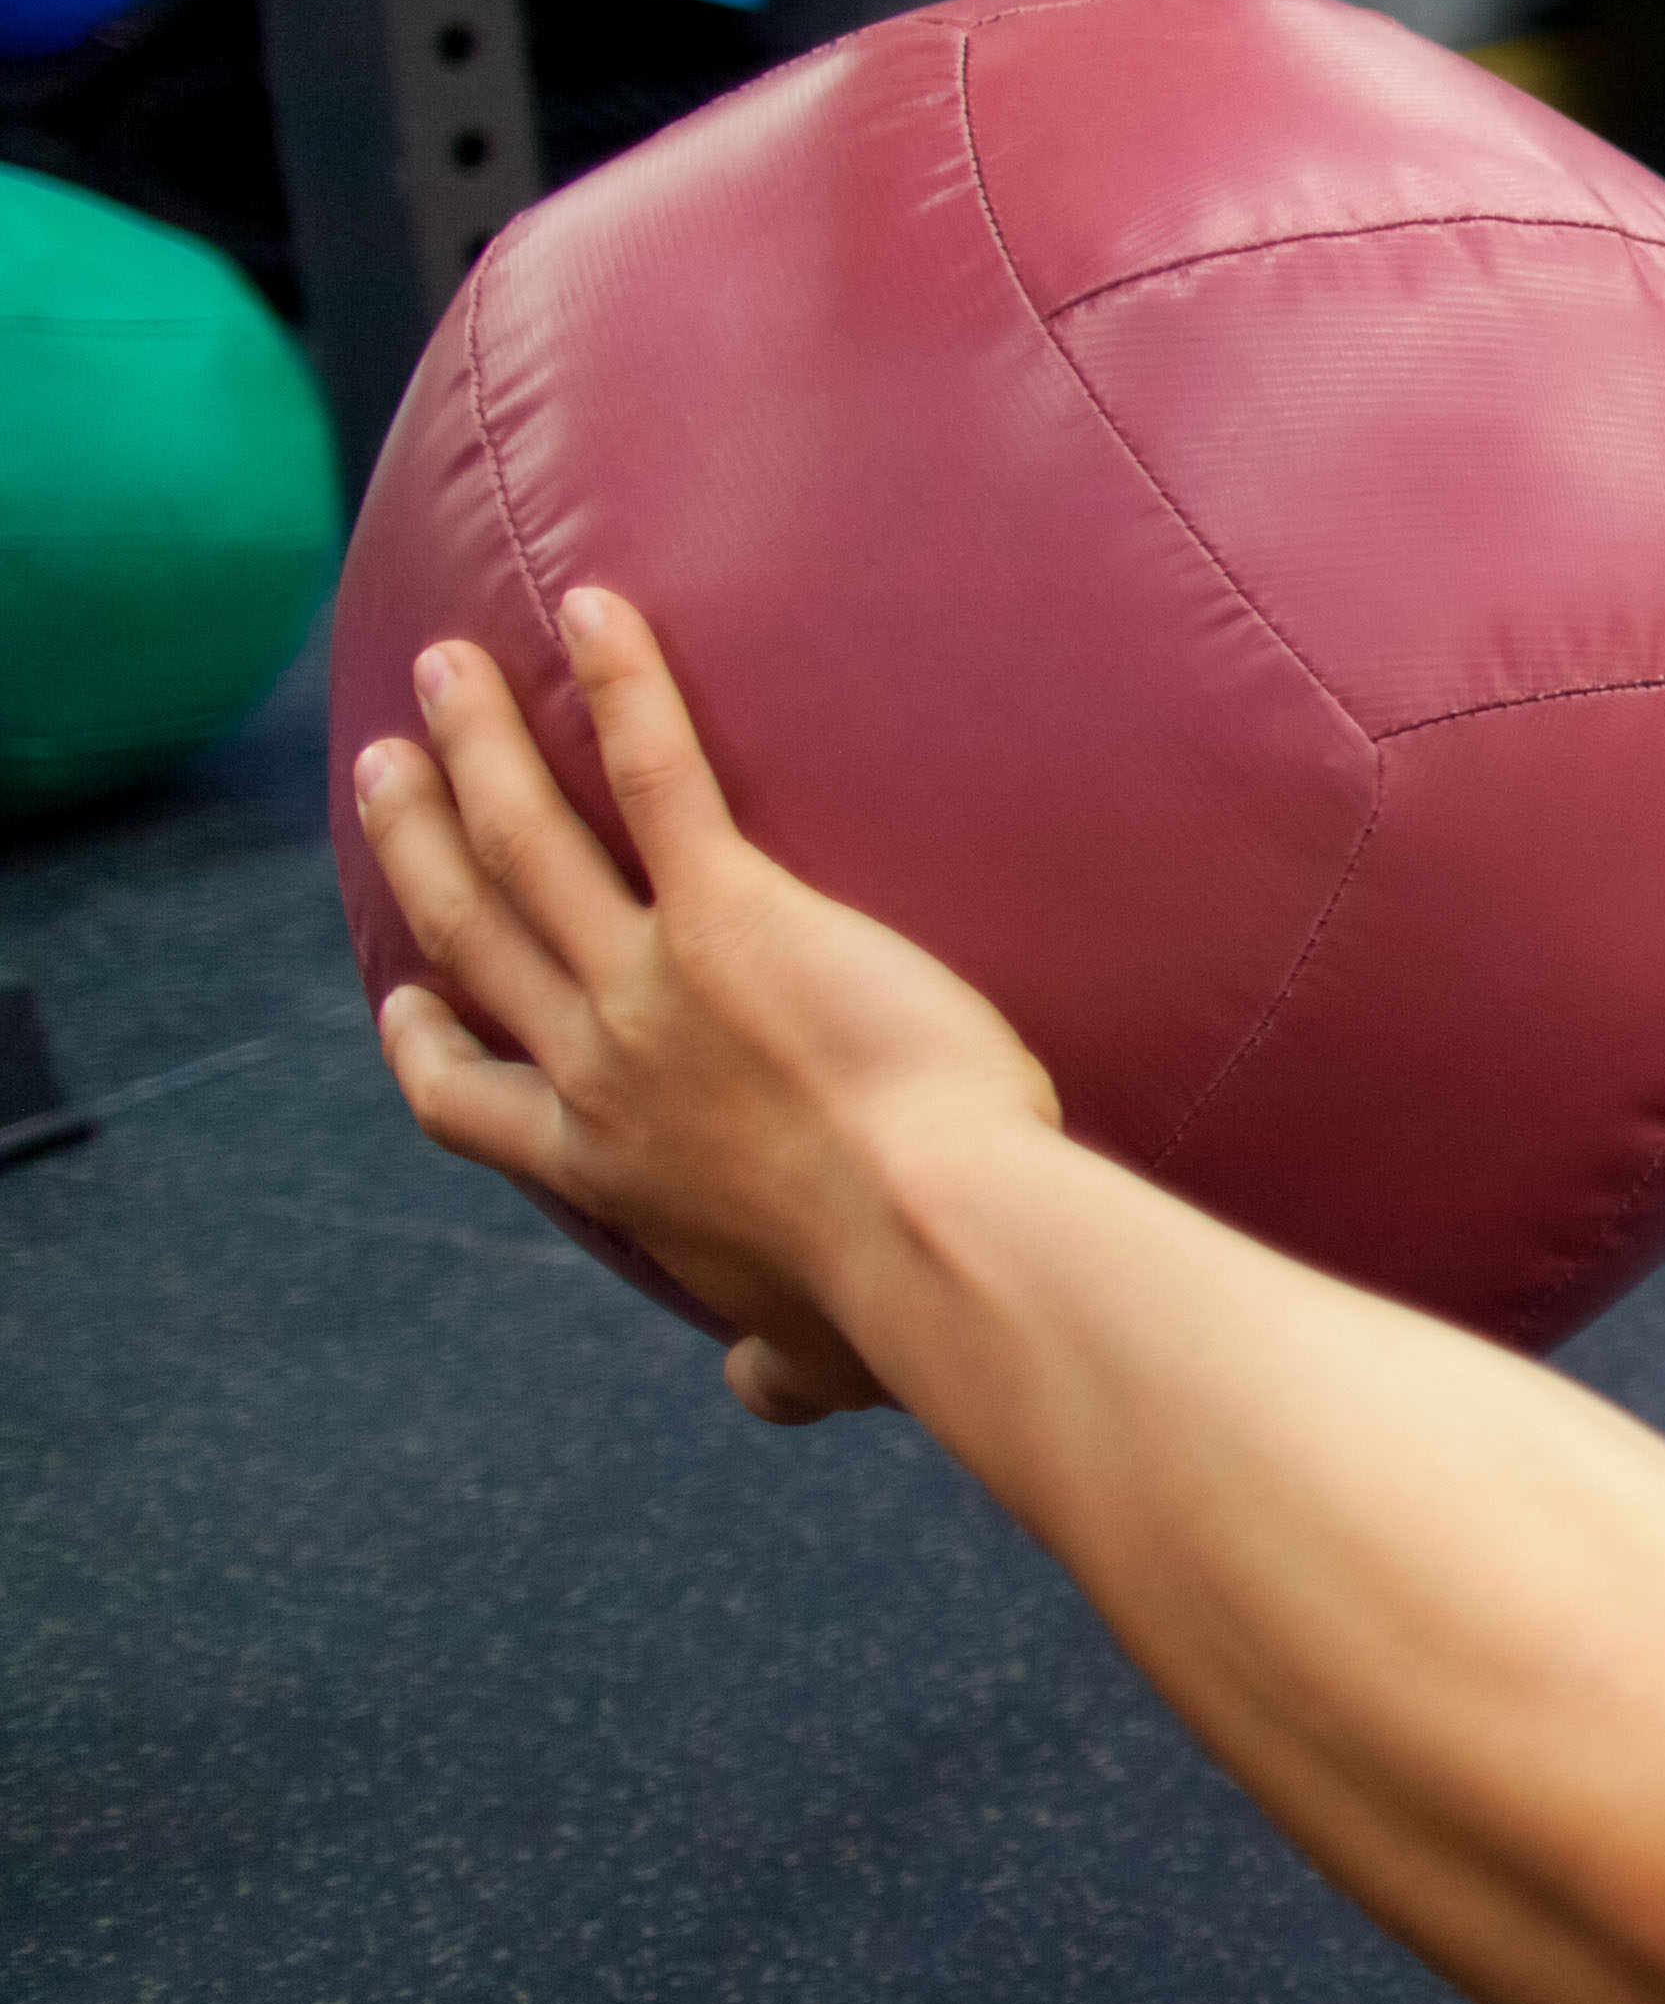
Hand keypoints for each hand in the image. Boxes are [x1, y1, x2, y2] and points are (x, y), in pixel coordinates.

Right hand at [351, 591, 1061, 1426]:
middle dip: (421, 844)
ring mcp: (650, 983)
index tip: (403, 1000)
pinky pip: (659, 777)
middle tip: (388, 769)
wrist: (936, 1243)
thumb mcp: (812, 1358)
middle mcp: (597, 1066)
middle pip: (473, 934)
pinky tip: (599, 609)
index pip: (470, 1103)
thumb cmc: (896, 1307)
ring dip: (477, 748)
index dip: (427, 1044)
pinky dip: (622, 688)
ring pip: (528, 843)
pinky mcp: (735, 912)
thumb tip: (767, 1394)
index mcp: (603, 1171)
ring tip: (448, 669)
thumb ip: (774, 1369)